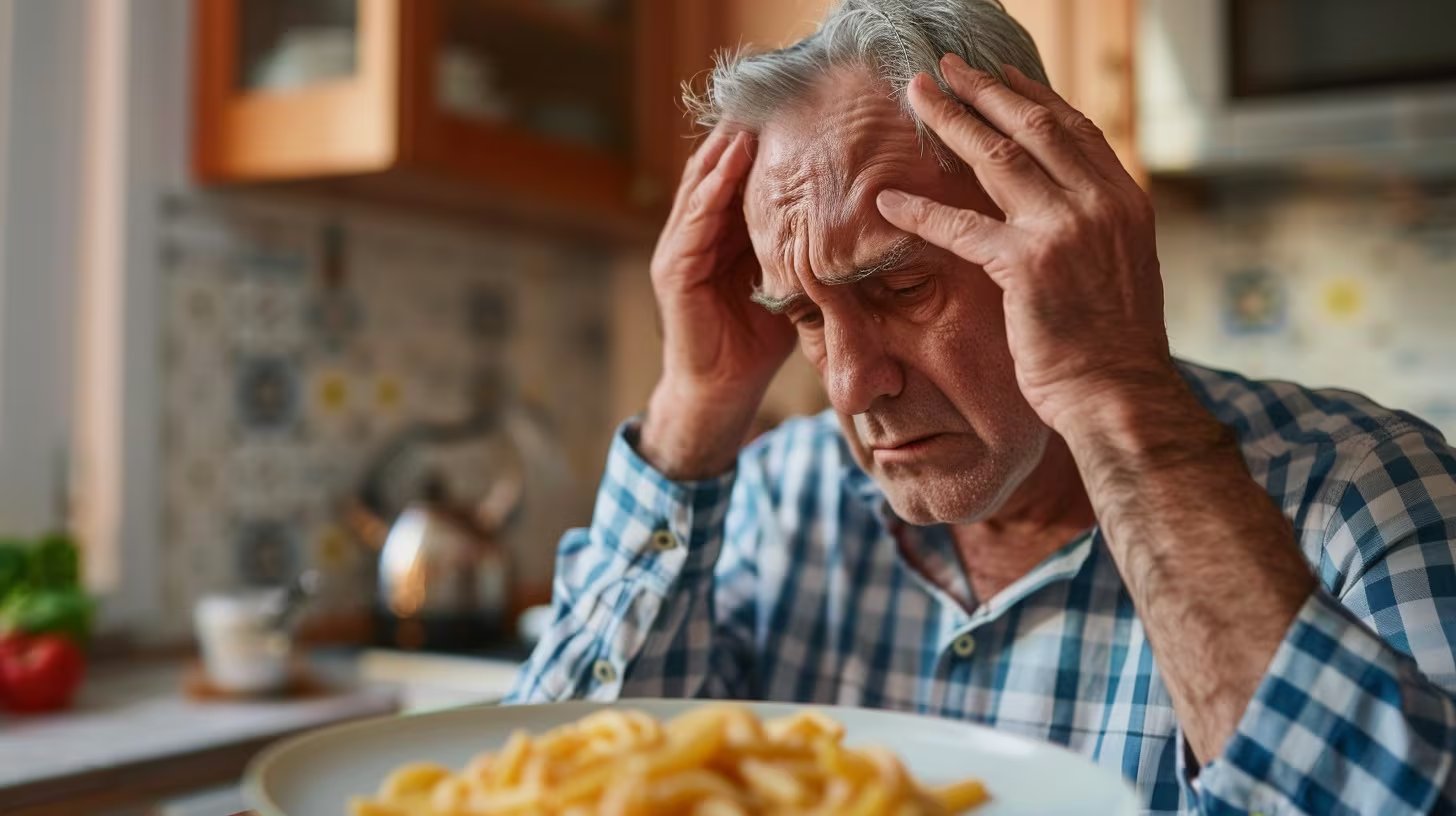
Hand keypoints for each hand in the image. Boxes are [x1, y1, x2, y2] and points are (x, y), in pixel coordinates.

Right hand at [642, 127, 795, 477]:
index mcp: (725, 236)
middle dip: (739, 134)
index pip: (740, 177)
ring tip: (748, 115)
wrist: (721, 394)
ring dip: (723, 151)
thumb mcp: (791, 286)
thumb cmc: (758, 345)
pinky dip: (710, 191)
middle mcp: (698, 235)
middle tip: (769, 95)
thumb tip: (862, 227)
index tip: (792, 110)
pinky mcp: (673, 272)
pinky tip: (729, 163)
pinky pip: (693, 222)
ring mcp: (680, 250)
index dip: (761, 145)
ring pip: (700, 186)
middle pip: (716, 171)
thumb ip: (809, 255)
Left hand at [875, 55, 1173, 435]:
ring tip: (917, 98)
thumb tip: (1061, 208)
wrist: (1121, 395)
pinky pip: (962, 227)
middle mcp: (1100, 203)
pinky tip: (888, 200)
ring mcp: (1066, 229)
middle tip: (945, 67)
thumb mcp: (1119, 270)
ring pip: (997, 158)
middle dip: (984, 91)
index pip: (1075, 130)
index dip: (1032, 97)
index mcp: (1125, 201)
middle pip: (1033, 127)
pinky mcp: (1028, 264)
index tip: (1000, 75)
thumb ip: (1092, 230)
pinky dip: (921, 211)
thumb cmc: (1112, 347)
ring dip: (950, 122)